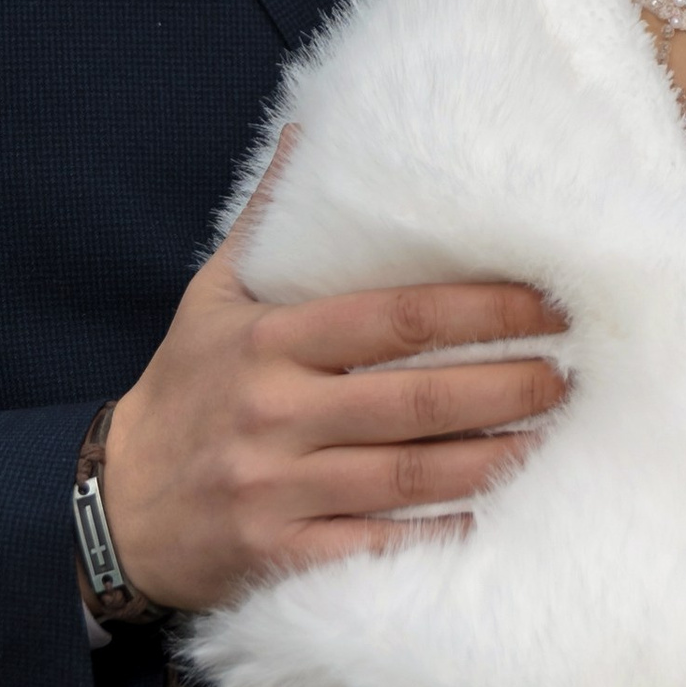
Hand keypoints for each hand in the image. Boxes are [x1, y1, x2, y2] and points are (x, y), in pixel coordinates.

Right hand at [96, 137, 567, 611]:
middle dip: (505, 385)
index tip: (543, 301)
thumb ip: (268, 222)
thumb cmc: (183, 390)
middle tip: (569, 372)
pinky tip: (492, 513)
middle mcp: (277, 413)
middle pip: (416, 399)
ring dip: (491, 457)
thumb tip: (310, 133)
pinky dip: (438, 534)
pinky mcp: (282, 554)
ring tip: (552, 435)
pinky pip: (378, 547)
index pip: (393, 319)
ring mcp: (280, 489)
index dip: (478, 309)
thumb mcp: (211, 298)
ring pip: (409, 476)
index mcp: (269, 341)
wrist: (115, 506)